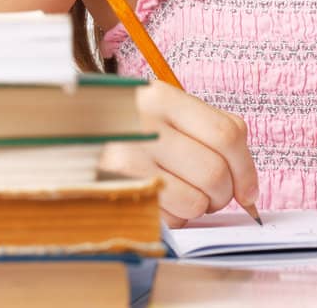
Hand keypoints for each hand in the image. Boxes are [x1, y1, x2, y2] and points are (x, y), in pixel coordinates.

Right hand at [97, 80, 259, 228]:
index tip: (248, 189)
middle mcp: (142, 124)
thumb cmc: (130, 131)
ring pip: (195, 200)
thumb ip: (210, 133)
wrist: (68, 139)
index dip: (246, 169)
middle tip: (213, 196)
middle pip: (214, 172)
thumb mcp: (167, 114)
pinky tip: (160, 202)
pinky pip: (167, 219)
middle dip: (223, 195)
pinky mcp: (114, 192)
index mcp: (161, 97)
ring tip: (182, 195)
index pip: (227, 134)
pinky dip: (173, 218)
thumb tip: (247, 186)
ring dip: (198, 208)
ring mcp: (124, 159)